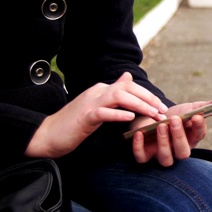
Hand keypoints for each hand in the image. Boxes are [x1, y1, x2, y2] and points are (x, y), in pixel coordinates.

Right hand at [25, 72, 167, 157]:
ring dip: (140, 105)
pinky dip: (118, 114)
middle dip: (149, 98)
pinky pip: (104, 112)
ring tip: (152, 114)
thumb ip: (113, 93)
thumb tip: (128, 77)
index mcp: (102, 89)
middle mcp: (97, 91)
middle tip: (162, 111)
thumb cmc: (75, 124)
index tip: (161, 107)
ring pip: (119, 96)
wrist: (48, 135)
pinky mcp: (84, 117)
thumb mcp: (97, 106)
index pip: (130, 86)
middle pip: (128, 88)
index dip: (148, 95)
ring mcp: (90, 102)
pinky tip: (130, 119)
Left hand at [131, 100, 211, 165]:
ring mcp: (161, 154)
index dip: (199, 127)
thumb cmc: (174, 115)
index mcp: (191, 138)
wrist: (150, 118)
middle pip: (184, 152)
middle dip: (180, 136)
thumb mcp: (191, 108)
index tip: (197, 116)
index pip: (199, 136)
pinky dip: (139, 147)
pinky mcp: (144, 154)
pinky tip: (139, 133)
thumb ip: (209, 107)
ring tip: (161, 125)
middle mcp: (178, 150)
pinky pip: (142, 158)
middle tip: (176, 120)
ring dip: (164, 143)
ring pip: (166, 159)